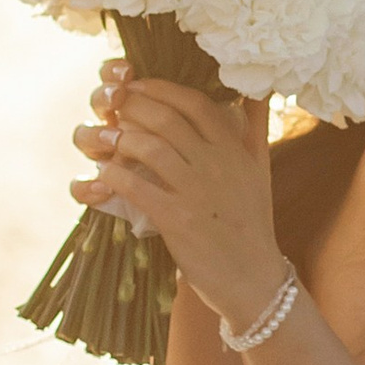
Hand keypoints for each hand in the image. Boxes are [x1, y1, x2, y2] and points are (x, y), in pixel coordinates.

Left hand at [71, 71, 285, 335]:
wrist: (253, 277)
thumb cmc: (252, 220)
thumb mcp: (261, 167)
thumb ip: (255, 124)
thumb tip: (258, 86)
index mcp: (235, 148)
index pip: (195, 102)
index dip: (160, 89)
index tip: (137, 86)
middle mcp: (218, 164)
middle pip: (166, 119)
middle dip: (132, 106)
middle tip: (112, 107)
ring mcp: (197, 192)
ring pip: (150, 148)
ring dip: (119, 137)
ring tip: (104, 136)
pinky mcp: (177, 221)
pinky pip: (137, 187)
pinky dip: (115, 175)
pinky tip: (103, 172)